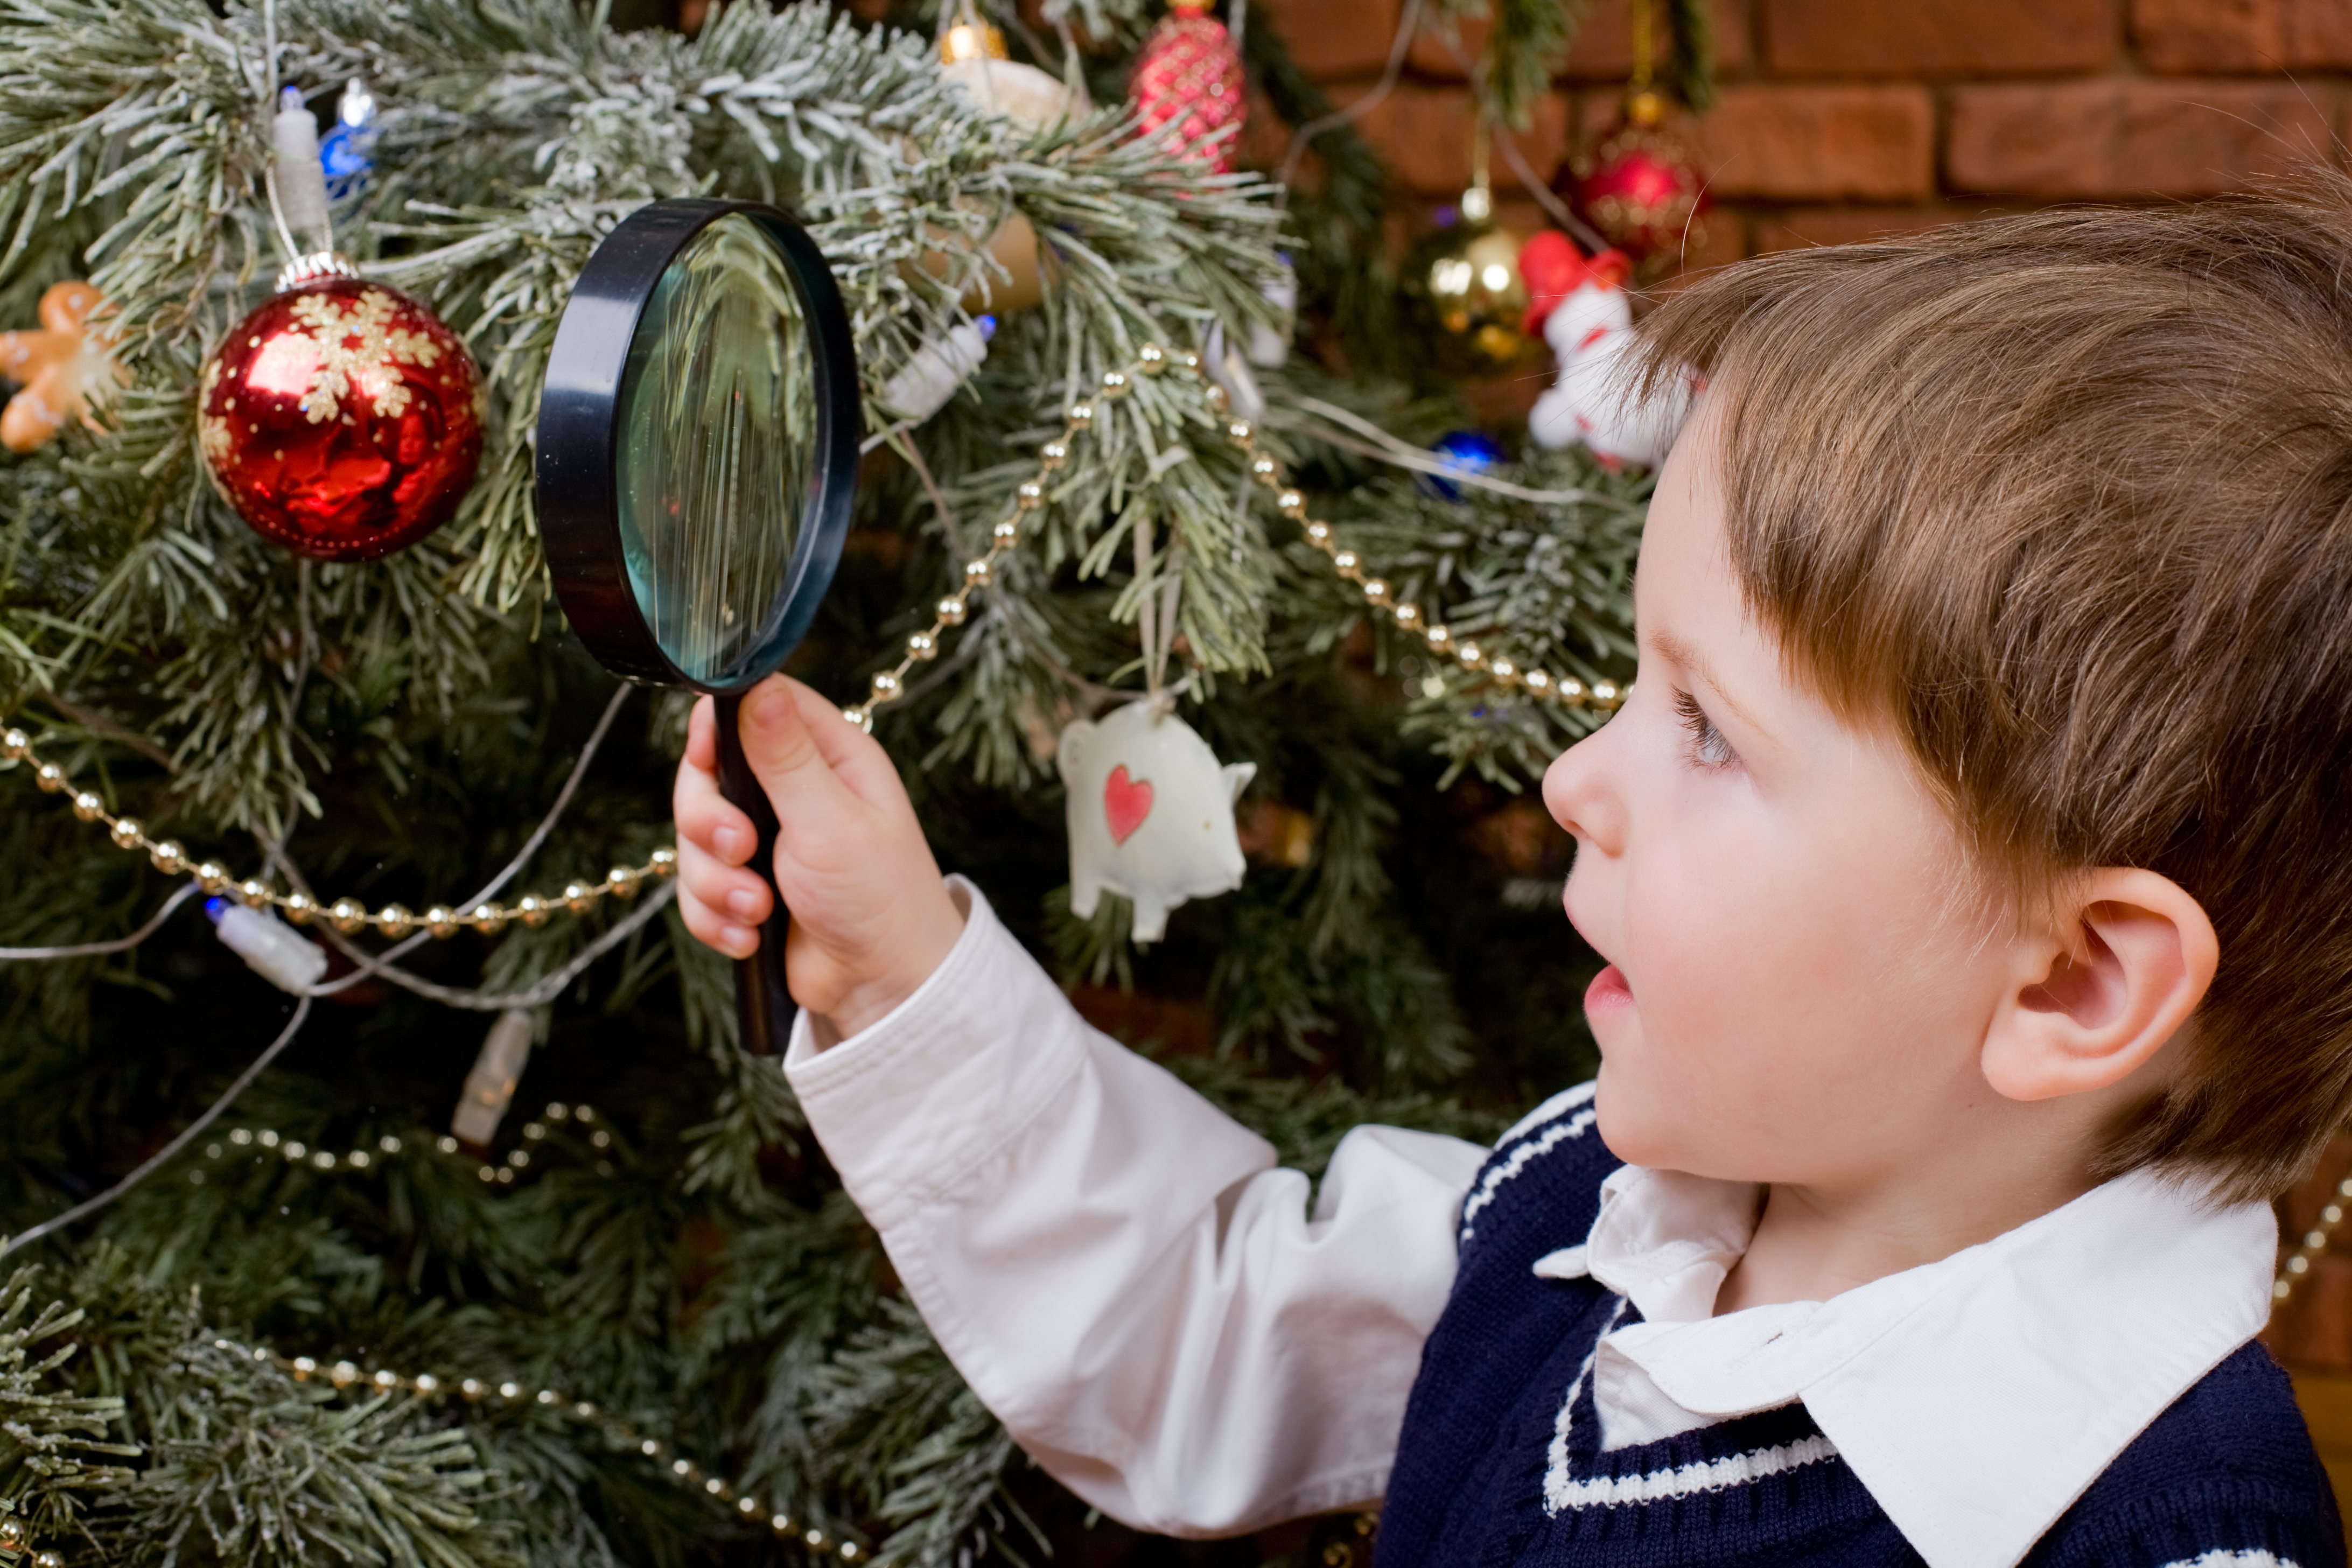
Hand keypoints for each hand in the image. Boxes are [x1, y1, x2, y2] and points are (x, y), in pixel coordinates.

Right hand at [673, 676, 965, 1041]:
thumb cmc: (880, 897)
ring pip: (693, 838)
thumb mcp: (833, 820)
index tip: (706, 757)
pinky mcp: (745, 886)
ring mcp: (765, 840)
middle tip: (742, 850)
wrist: (884, 988)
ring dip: (716, 882)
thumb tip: (756, 684)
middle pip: (706, 774)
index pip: (754, 704)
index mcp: (828, 756)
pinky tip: (750, 935)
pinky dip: (715, 917)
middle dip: (709, 821)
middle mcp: (793, 790)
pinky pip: (694, 889)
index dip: (717, 726)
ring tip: (758, 909)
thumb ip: (787, 757)